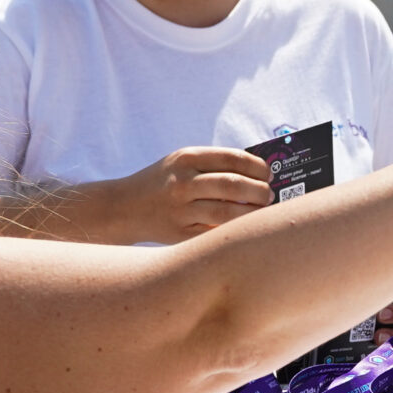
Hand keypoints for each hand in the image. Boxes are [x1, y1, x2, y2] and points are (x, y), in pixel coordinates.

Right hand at [106, 146, 271, 243]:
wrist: (123, 207)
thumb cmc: (161, 182)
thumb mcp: (181, 162)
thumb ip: (214, 164)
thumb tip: (258, 173)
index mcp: (187, 158)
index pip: (233, 159)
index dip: (258, 167)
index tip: (268, 174)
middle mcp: (183, 183)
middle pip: (234, 186)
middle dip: (260, 191)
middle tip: (268, 195)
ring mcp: (181, 210)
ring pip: (228, 214)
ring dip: (252, 214)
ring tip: (261, 212)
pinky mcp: (180, 234)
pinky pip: (215, 233)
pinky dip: (233, 230)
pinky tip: (242, 227)